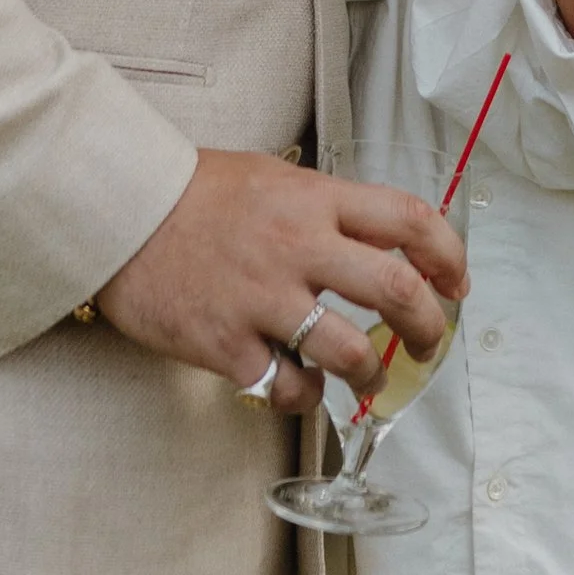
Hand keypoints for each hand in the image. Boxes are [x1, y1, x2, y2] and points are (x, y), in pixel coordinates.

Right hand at [96, 149, 467, 414]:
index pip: (409, 220)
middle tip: (431, 344)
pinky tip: (300, 387)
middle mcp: (297, 246)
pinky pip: (286, 386)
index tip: (456, 283)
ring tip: (366, 379)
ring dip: (370, 374)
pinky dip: (303, 396)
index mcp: (313, 200)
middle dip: (430, 327)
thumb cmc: (193, 194)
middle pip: (396, 290)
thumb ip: (325, 209)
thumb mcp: (272, 178)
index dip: (449, 255)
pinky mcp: (226, 343)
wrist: (117, 212)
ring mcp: (261, 298)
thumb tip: (380, 240)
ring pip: (349, 352)